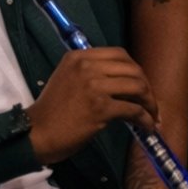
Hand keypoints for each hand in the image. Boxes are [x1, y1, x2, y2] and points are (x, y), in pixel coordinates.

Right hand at [28, 48, 157, 164]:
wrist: (36, 134)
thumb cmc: (53, 111)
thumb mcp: (69, 79)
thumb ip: (92, 73)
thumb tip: (126, 79)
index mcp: (79, 57)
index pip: (119, 54)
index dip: (135, 69)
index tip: (140, 84)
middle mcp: (87, 66)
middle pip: (132, 69)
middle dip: (146, 87)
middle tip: (150, 102)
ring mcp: (94, 86)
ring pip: (137, 87)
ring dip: (149, 103)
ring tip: (152, 115)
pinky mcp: (100, 107)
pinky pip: (133, 110)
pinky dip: (144, 119)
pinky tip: (147, 126)